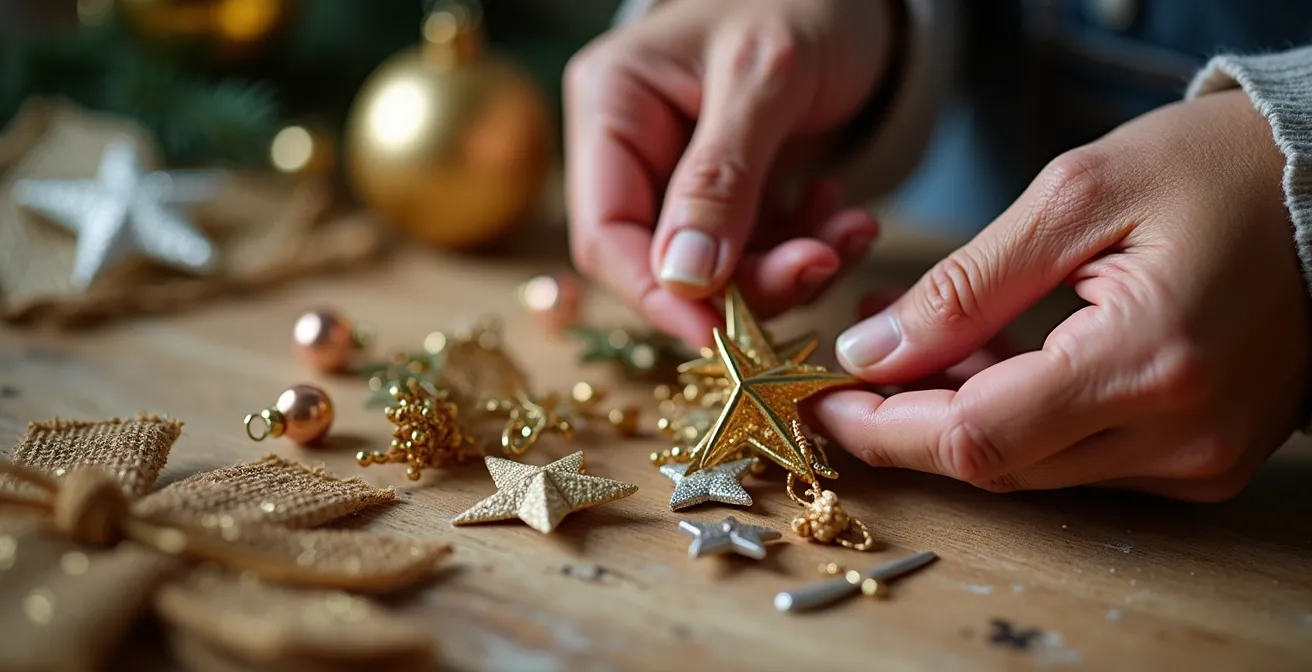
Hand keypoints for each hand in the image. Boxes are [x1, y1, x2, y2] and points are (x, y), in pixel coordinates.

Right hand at [564, 0, 893, 345]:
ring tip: (849, 232)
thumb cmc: (804, 3)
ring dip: (786, 268)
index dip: (657, 296)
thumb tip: (684, 279)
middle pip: (662, 262)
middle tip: (820, 265)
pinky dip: (802, 249)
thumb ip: (722, 177)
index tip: (723, 336)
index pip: (606, 233)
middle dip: (743, 283)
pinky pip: (754, 251)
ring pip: (715, 269)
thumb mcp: (764, 77)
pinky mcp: (727, 194)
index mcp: (610, 108)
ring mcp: (678, 175)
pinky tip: (843, 217)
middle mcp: (632, 148)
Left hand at [814, 89, 1308, 501]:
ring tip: (926, 333)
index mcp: (1149, 362)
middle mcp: (1181, 435)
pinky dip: (1019, 414)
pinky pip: (1079, 458)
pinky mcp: (1203, 460)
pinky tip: (991, 355)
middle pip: (998, 461)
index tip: (823, 399)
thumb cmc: (1212, 171)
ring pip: (1033, 465)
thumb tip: (871, 351)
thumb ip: (965, 286)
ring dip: (961, 409)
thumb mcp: (1074, 197)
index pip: (977, 437)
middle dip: (911, 413)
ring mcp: (1198, 458)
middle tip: (869, 348)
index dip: (884, 427)